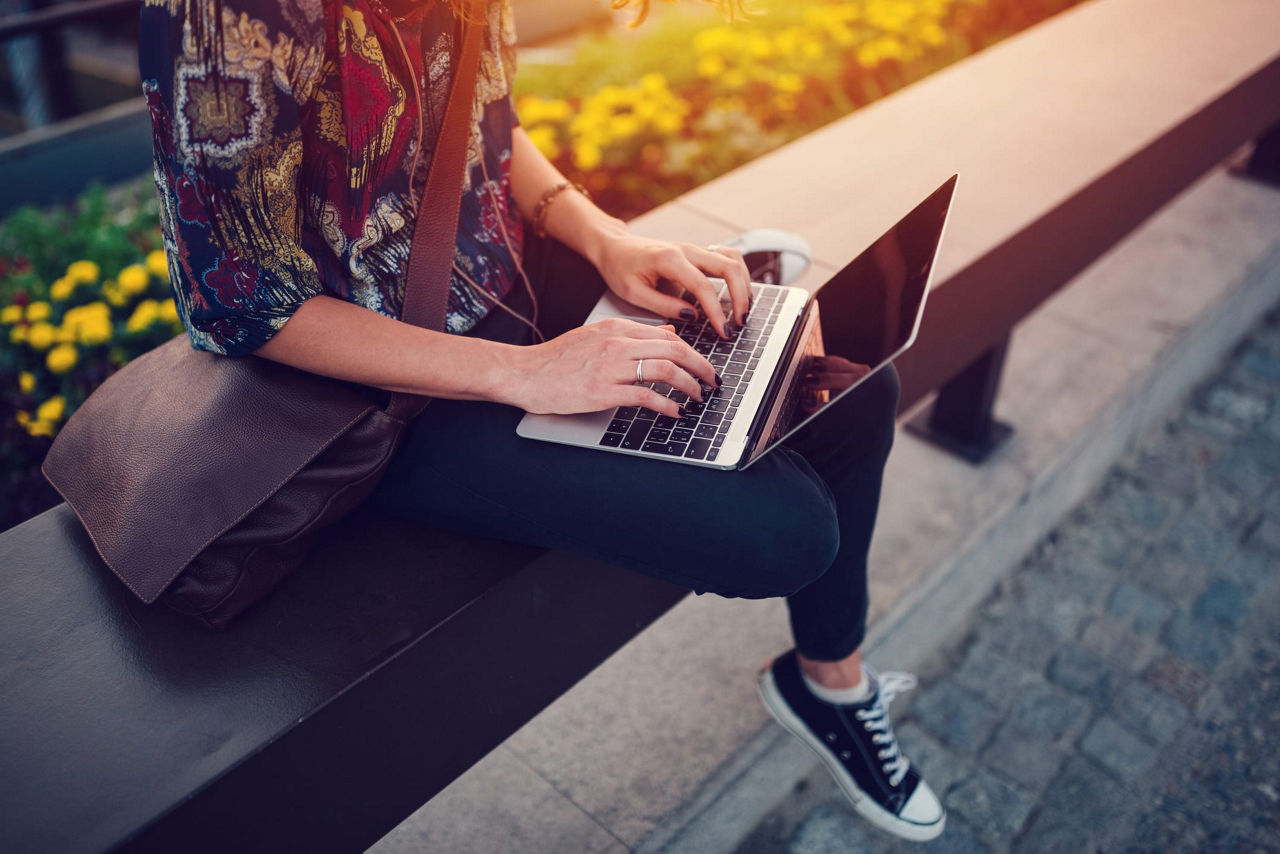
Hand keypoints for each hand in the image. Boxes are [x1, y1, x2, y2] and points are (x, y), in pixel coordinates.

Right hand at [506, 317, 719, 417]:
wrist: (523, 373)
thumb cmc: (556, 359)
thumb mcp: (596, 335)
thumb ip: (631, 334)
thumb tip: (667, 332)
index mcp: (615, 328)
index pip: (668, 335)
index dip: (693, 352)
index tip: (704, 366)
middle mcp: (616, 343)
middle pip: (674, 349)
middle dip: (701, 367)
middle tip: (712, 382)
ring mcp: (609, 367)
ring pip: (665, 369)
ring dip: (689, 385)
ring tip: (698, 397)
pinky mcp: (602, 392)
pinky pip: (645, 396)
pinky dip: (666, 404)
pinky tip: (675, 411)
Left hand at [594, 234, 751, 338]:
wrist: (615, 247)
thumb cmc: (620, 268)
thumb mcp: (633, 293)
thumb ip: (663, 305)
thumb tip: (692, 316)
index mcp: (669, 259)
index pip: (703, 286)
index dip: (716, 311)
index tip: (723, 331)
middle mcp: (687, 250)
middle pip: (729, 267)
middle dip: (740, 297)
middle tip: (739, 323)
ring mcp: (695, 249)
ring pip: (733, 260)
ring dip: (744, 284)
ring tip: (741, 310)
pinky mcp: (698, 253)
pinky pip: (728, 257)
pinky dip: (738, 274)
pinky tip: (737, 292)